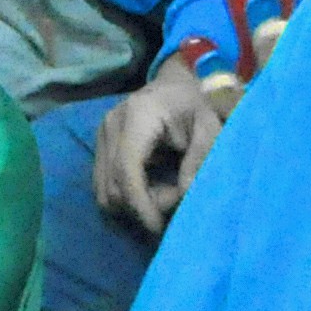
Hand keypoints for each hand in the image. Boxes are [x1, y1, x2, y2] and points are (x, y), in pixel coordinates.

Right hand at [98, 60, 238, 235]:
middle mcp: (111, 124)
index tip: (158, 227)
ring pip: (104, 188)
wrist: (174, 83)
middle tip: (174, 198)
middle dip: (142, 204)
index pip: (127, 169)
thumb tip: (185, 193)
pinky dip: (126, 195)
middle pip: (113, 184)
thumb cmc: (195, 104)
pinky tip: (150, 187)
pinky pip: (104, 183)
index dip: (139, 203)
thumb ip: (199, 158)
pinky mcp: (100, 144)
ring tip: (163, 192)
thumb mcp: (209, 127)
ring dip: (132, 203)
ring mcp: (101, 134)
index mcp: (138, 116)